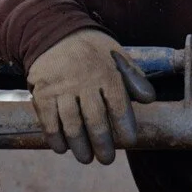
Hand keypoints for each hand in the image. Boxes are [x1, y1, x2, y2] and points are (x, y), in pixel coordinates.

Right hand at [25, 29, 155, 164]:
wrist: (53, 32)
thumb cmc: (93, 50)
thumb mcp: (118, 56)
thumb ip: (135, 78)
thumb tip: (149, 99)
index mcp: (107, 73)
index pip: (119, 104)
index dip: (125, 125)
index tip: (129, 142)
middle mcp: (84, 81)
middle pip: (95, 119)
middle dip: (102, 143)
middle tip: (107, 160)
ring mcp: (61, 88)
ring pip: (71, 123)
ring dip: (79, 145)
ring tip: (86, 159)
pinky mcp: (42, 92)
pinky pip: (48, 119)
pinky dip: (55, 137)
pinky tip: (62, 148)